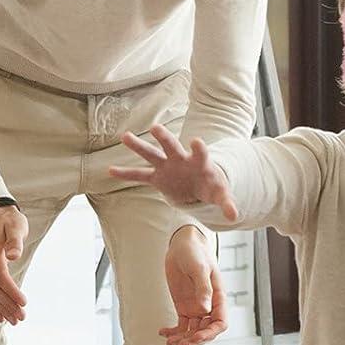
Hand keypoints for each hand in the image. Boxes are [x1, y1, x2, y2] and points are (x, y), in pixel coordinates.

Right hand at [0, 204, 27, 324]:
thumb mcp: (15, 227)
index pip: (0, 278)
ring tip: (14, 321)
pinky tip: (0, 317)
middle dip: (8, 305)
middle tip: (21, 318)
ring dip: (1, 308)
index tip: (23, 303)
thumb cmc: (9, 221)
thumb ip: (14, 242)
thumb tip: (13, 256)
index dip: (11, 292)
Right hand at [108, 123, 237, 221]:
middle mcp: (181, 160)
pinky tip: (110, 171)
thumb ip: (227, 203)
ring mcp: (167, 167)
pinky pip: (139, 175)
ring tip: (125, 136)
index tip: (196, 141)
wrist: (200, 188)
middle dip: (165, 138)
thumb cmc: (212, 188)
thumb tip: (234, 216)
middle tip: (156, 128)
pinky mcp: (157, 177)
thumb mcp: (220, 195)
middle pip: (172, 146)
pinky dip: (125, 174)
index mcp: (199, 163)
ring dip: (139, 146)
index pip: (200, 153)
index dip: (198, 148)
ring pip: (151, 154)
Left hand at [161, 225, 228, 344]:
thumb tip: (205, 310)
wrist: (182, 245)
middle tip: (180, 344)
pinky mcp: (184, 306)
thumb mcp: (199, 268)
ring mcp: (196, 307)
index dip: (210, 334)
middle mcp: (208, 305)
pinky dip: (173, 332)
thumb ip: (203, 288)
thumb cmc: (194, 253)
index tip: (195, 337)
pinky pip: (181, 325)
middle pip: (206, 331)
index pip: (220, 323)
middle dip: (195, 340)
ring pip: (193, 331)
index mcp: (217, 297)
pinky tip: (162, 333)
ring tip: (170, 341)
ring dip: (183, 339)